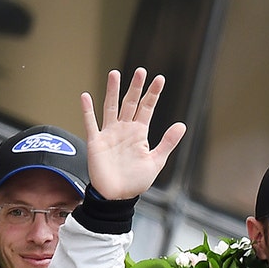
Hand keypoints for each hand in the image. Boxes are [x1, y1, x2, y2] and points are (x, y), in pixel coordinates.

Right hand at [82, 68, 186, 200]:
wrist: (117, 197)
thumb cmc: (135, 181)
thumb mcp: (156, 161)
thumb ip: (167, 143)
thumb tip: (182, 125)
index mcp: (140, 133)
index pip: (147, 108)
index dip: (153, 94)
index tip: (159, 78)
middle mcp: (124, 129)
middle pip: (130, 103)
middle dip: (135, 87)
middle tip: (140, 71)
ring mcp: (110, 134)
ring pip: (111, 107)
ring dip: (112, 91)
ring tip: (114, 73)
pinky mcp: (96, 142)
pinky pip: (91, 123)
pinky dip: (87, 110)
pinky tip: (86, 96)